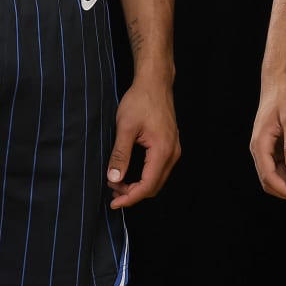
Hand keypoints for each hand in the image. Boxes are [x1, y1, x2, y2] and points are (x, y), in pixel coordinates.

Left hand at [106, 78, 178, 208]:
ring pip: (157, 179)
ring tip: (117, 181)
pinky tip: (130, 172)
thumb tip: (114, 179)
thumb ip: (120, 155)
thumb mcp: (125, 127)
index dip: (130, 198)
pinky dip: (144, 176)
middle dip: (133, 193)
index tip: (114, 203)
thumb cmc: (141, 100)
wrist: (155, 82)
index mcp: (162, 151)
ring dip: (138, 185)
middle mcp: (172, 153)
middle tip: (112, 190)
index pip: (147, 185)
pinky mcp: (170, 145)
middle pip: (154, 186)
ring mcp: (173, 150)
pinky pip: (159, 169)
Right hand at [249, 76, 285, 202]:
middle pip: (270, 181)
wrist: (278, 82)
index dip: (284, 190)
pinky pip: (279, 169)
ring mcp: (266, 150)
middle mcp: (259, 150)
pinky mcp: (273, 148)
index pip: (269, 176)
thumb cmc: (284, 97)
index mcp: (260, 144)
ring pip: (275, 177)